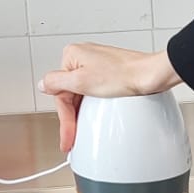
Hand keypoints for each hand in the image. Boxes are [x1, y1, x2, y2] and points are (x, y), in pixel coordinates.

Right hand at [38, 44, 177, 152]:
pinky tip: (98, 116)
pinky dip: (94, 105)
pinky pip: (94, 91)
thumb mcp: (82, 82)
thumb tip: (43, 84)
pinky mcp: (109, 72)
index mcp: (72, 55)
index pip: (60, 92)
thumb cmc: (124, 75)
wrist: (150, 75)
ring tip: (85, 129)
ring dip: (83, 112)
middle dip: (73, 116)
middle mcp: (83, 57)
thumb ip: (56, 82)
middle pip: (70, 93)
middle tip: (74, 137)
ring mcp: (97, 65)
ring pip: (82, 94)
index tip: (68, 136)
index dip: (64, 118)